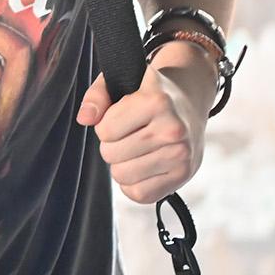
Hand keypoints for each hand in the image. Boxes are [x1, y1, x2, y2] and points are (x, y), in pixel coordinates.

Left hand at [75, 41, 217, 205]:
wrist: (189, 103)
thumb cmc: (148, 93)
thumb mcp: (121, 80)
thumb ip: (96, 96)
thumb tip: (84, 119)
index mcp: (157, 102)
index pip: (105, 131)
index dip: (105, 125)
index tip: (121, 117)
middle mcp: (173, 129)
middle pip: (111, 154)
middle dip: (112, 145)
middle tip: (129, 133)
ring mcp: (181, 154)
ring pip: (122, 176)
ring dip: (122, 164)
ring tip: (137, 148)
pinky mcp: (184, 175)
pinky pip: (140, 194)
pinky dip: (134, 183)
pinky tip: (144, 164)